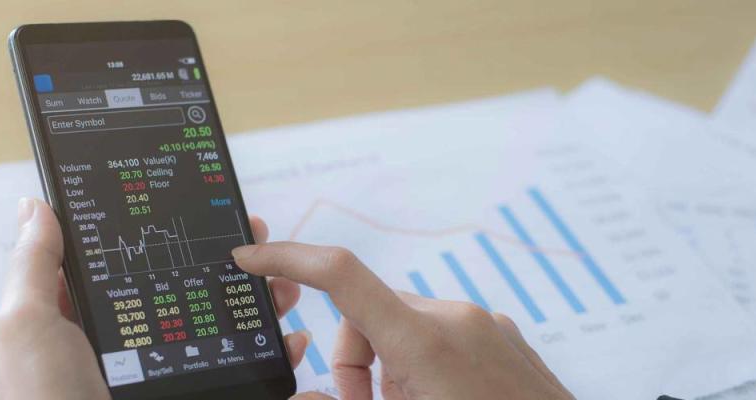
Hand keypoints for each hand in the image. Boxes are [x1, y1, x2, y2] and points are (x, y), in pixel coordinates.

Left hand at [0, 198, 310, 399]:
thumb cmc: (45, 399)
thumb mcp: (28, 326)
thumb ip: (35, 264)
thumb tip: (36, 206)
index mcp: (90, 317)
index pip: (136, 260)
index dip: (169, 231)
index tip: (201, 206)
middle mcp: (134, 338)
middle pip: (191, 286)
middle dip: (228, 261)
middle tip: (256, 235)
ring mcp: (169, 366)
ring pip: (223, 323)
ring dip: (258, 300)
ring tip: (282, 286)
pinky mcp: (198, 387)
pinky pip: (244, 367)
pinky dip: (273, 351)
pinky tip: (288, 336)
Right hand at [233, 239, 575, 398]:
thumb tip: (304, 397)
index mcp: (425, 341)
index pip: (342, 275)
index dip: (288, 260)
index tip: (250, 260)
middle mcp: (456, 318)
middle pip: (368, 314)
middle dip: (352, 363)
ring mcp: (486, 324)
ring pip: (404, 327)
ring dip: (391, 370)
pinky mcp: (504, 335)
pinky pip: (442, 335)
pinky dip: (425, 366)